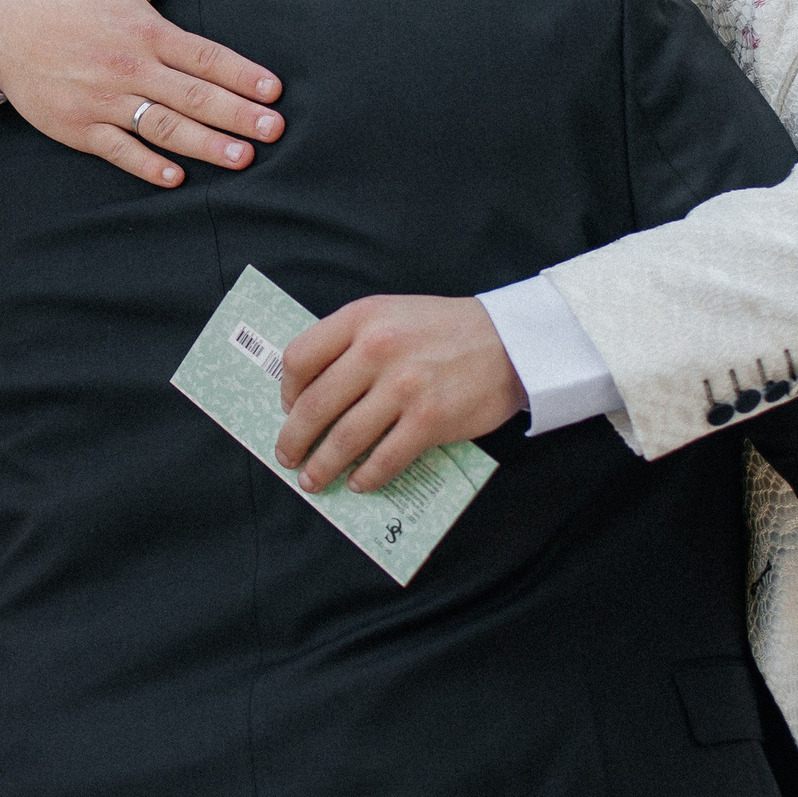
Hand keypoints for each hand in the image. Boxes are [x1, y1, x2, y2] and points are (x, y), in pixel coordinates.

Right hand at [0, 0, 283, 186]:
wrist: (8, 32)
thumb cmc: (76, 3)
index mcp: (145, 31)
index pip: (204, 54)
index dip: (242, 74)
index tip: (275, 91)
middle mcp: (128, 67)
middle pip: (192, 95)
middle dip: (237, 114)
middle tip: (275, 131)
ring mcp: (103, 100)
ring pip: (162, 126)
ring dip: (204, 144)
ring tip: (243, 159)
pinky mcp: (79, 127)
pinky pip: (118, 150)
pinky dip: (147, 165)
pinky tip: (177, 178)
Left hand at [274, 296, 525, 492]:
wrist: (511, 341)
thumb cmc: (445, 329)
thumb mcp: (391, 313)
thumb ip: (351, 340)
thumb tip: (310, 388)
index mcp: (362, 318)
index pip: (300, 358)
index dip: (286, 390)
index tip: (288, 407)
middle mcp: (377, 350)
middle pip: (314, 405)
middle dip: (293, 439)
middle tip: (287, 456)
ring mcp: (404, 386)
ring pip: (344, 438)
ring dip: (322, 466)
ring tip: (313, 479)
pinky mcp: (429, 420)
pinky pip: (385, 458)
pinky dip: (367, 477)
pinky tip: (359, 482)